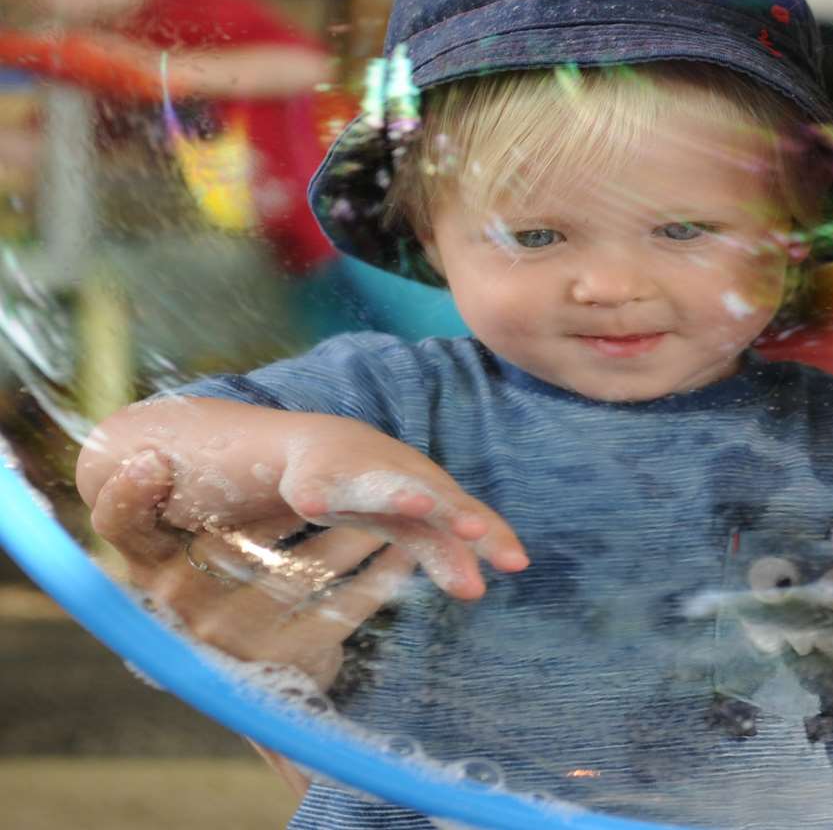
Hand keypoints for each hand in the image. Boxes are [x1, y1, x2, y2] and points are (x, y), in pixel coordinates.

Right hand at [91, 452, 413, 689]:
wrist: (265, 686)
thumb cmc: (238, 590)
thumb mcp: (212, 549)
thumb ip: (214, 505)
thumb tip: (226, 444)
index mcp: (154, 566)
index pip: (122, 527)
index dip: (128, 497)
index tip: (151, 461)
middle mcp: (180, 605)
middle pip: (244, 536)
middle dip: (303, 501)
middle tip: (346, 478)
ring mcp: (228, 636)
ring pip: (305, 567)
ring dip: (356, 534)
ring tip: (391, 514)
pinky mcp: (280, 660)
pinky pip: (341, 605)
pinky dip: (380, 575)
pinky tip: (402, 553)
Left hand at [150, 413, 526, 599]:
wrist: (191, 453)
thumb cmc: (168, 485)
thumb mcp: (134, 503)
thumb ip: (127, 498)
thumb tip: (144, 471)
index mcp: (283, 459)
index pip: (336, 472)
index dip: (369, 489)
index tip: (411, 508)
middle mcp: (338, 456)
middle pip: (400, 479)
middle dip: (441, 507)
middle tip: (479, 537)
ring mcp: (363, 476)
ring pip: (427, 499)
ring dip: (466, 529)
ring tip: (507, 563)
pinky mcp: (375, 504)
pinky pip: (424, 524)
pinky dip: (454, 545)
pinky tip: (479, 577)